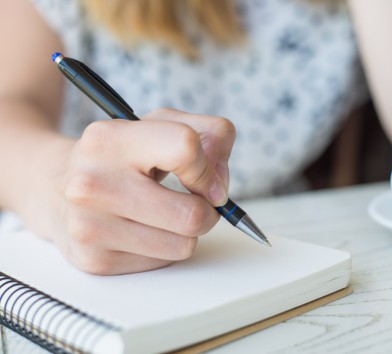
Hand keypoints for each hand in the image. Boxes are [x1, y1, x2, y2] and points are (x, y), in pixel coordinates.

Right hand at [40, 108, 234, 274]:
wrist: (53, 186)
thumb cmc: (118, 156)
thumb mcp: (158, 126)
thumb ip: (208, 133)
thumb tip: (222, 180)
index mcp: (110, 139)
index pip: (185, 148)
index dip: (209, 169)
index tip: (209, 181)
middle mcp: (92, 184)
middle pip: (192, 215)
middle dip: (208, 211)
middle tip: (194, 201)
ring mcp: (89, 226)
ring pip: (183, 245)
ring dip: (186, 231)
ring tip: (164, 213)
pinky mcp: (93, 260)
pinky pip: (163, 262)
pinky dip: (164, 247)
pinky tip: (142, 229)